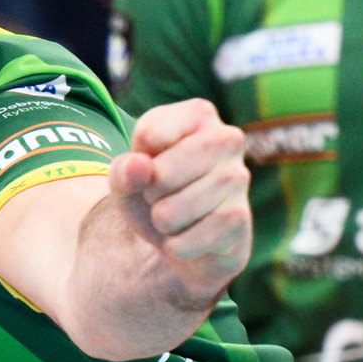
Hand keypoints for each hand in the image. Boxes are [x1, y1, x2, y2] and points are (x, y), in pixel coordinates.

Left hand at [104, 98, 251, 301]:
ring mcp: (239, 178)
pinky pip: (189, 240)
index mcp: (199, 115)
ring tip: (175, 216)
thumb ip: (123, 169)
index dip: (136, 161)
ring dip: (162, 222)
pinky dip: (176, 246)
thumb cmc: (155, 193)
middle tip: (161, 196)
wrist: (183, 237)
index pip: (149, 134)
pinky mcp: (240, 218)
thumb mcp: (126, 177)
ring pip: (173, 211)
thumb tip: (139, 166)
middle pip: (161, 174)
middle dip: (150, 194)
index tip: (150, 166)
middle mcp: (227, 139)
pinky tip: (188, 237)